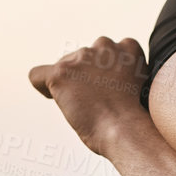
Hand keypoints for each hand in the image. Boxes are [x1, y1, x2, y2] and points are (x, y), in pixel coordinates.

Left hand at [28, 36, 150, 155]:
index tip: (106, 89)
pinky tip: (52, 98)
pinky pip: (37, 75)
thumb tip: (100, 82)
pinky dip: (41, 86)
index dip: (103, 72)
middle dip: (84, 76)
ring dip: (69, 83)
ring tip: (81, 106)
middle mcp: (104, 46)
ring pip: (64, 66)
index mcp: (127, 47)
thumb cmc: (133, 120)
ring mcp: (81, 58)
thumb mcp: (138, 86)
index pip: (106, 51)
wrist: (125, 129)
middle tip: (94, 101)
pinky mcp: (61, 73)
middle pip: (83, 58)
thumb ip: (121, 74)